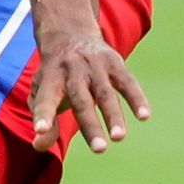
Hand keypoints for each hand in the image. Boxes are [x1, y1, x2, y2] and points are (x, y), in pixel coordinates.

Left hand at [28, 24, 150, 155]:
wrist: (70, 33)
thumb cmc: (54, 75)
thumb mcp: (40, 91)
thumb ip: (41, 118)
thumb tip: (39, 145)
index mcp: (50, 78)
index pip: (45, 98)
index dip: (43, 114)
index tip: (40, 130)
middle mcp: (72, 71)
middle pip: (81, 100)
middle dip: (90, 125)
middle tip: (99, 150)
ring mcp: (94, 66)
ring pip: (106, 93)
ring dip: (114, 116)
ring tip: (119, 138)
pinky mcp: (114, 63)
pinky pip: (127, 82)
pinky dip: (136, 98)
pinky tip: (144, 116)